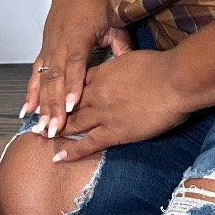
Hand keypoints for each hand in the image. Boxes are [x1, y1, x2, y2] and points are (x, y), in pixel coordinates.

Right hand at [22, 0, 131, 134]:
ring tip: (40, 126)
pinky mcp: (43, 49)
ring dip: (41, 104)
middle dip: (53, 105)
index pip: (75, 65)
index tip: (72, 106)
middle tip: (54, 128)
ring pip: (43, 80)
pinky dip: (30, 93)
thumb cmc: (93, 1)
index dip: (73, 86)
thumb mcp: (113, 20)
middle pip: (55, 78)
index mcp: (78, 37)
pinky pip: (34, 74)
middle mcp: (59, 44)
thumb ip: (121, 44)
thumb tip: (129, 66)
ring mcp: (49, 47)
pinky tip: (26, 109)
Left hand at [51, 47, 191, 160]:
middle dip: (54, 111)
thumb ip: (127, 62)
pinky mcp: (114, 132)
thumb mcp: (138, 57)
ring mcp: (103, 113)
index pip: (77, 82)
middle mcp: (97, 92)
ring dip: (57, 130)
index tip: (56, 95)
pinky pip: (87, 143)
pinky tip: (58, 157)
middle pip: (69, 103)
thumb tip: (129, 63)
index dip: (65, 90)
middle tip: (39, 118)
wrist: (174, 80)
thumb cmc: (163, 67)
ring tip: (42, 136)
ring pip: (73, 123)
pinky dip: (71, 151)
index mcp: (104, 72)